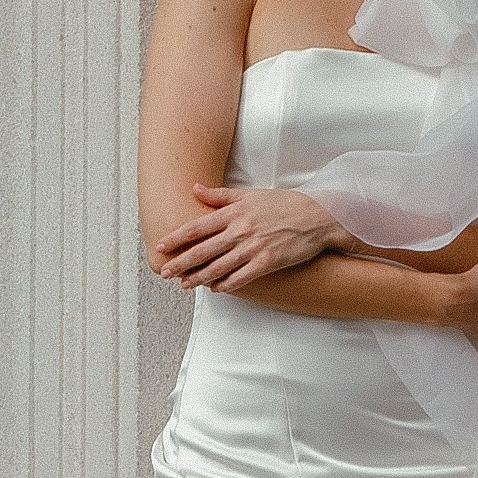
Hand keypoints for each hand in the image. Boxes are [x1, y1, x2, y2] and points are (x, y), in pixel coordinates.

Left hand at [151, 185, 350, 290]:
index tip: (160, 246)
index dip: (176, 238)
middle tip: (164, 272)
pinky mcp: (268, 262)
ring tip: (184, 285)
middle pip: (203, 250)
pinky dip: (226, 284)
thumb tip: (195, 188)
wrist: (317, 216)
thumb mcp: (250, 195)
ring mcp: (254, 247)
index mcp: (234, 212)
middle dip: (181, 262)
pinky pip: (241, 277)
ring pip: (219, 266)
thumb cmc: (282, 204)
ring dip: (199, 277)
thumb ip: (220, 195)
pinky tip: (215, 289)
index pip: (198, 227)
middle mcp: (241, 230)